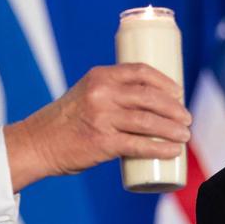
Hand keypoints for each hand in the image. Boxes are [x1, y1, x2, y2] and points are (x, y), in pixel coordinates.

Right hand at [2, 63, 190, 191]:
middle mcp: (102, 93)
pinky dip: (160, 149)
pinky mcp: (102, 142)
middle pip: (150, 97)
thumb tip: (148, 106)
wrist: (37, 144)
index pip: (140, 72)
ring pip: (148, 121)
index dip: (165, 82)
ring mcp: (102, 118)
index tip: (178, 92)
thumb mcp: (85, 95)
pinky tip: (173, 151)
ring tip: (185, 135)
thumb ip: (111, 95)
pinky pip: (138, 145)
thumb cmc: (65, 122)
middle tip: (186, 118)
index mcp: (99, 76)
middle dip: (175, 108)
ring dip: (173, 129)